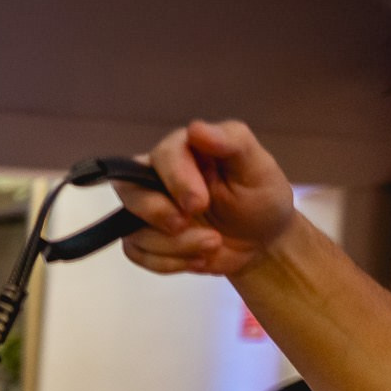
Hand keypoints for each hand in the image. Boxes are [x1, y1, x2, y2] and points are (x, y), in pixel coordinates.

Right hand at [117, 119, 295, 277]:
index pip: (162, 155)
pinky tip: (197, 258)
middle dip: (157, 213)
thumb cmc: (261, 199)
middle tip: (187, 224)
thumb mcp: (258, 169)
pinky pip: (135, 252)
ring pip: (132, 227)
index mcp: (186, 151)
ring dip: (173, 245)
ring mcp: (148, 210)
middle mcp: (158, 177)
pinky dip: (168, 262)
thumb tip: (195, 128)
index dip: (176, 180)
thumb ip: (232, 142)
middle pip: (128, 189)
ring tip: (211, 245)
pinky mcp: (144, 239)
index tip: (200, 203)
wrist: (262, 243)